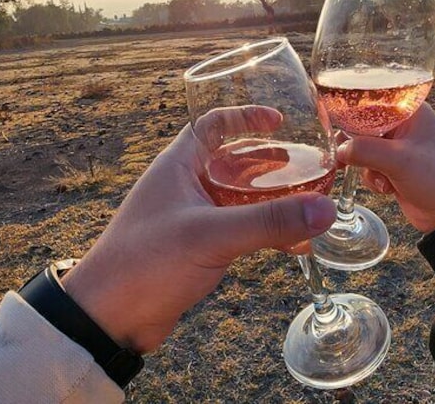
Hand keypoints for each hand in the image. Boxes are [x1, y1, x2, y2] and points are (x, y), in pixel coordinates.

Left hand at [61, 116, 335, 353]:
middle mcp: (187, 185)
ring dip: (275, 201)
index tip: (280, 120)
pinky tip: (296, 246)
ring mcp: (193, 217)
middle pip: (237, 162)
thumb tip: (325, 209)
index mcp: (179, 165)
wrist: (109, 317)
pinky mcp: (199, 248)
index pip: (214, 124)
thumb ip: (269, 222)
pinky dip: (267, 234)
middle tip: (310, 167)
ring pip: (242, 199)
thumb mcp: (211, 235)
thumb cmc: (147, 261)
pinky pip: (241, 231)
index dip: (246, 117)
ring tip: (311, 204)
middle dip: (274, 165)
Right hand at [336, 103, 434, 233]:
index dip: (349, 115)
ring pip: (360, 148)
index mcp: (407, 111)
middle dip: (355, 147)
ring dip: (366, 167)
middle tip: (344, 159)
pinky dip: (372, 178)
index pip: (368, 102)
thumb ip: (365, 150)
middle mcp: (400, 124)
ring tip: (383, 180)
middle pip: (360, 126)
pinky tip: (387, 188)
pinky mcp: (390, 166)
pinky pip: (367, 166)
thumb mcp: (400, 161)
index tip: (334, 130)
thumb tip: (338, 150)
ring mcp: (395, 146)